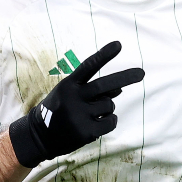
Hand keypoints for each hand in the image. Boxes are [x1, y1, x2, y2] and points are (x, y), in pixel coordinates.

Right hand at [8, 41, 143, 167]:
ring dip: (108, 107)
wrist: (39, 136)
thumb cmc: (59, 110)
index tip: (119, 45)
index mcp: (69, 84)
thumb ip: (92, 90)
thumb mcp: (70, 94)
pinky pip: (110, 122)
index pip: (89, 66)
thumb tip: (119, 89)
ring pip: (109, 105)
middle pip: (104, 85)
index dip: (104, 55)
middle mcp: (73, 98)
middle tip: (141, 73)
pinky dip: (110, 121)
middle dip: (125, 77)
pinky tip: (99, 123)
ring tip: (92, 113)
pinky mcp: (86, 131)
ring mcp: (79, 115)